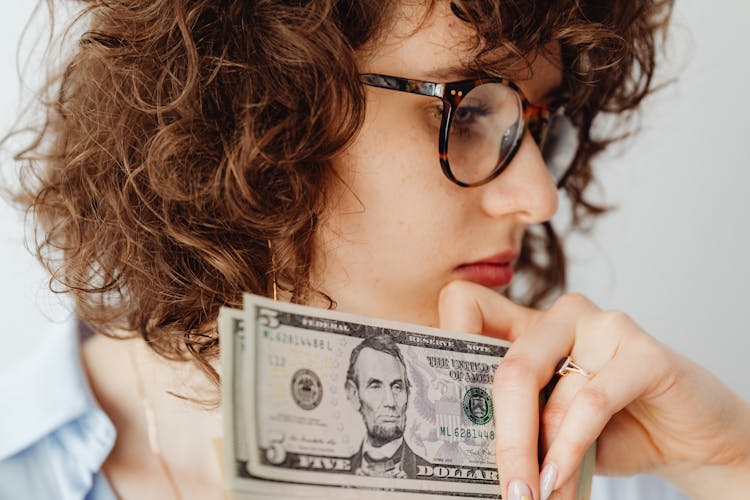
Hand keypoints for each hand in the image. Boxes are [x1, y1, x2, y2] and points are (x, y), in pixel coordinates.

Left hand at [438, 280, 749, 499]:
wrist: (688, 435)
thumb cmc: (610, 428)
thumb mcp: (549, 425)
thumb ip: (515, 421)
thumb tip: (457, 455)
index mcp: (527, 325)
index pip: (465, 306)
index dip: (442, 342)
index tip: (438, 406)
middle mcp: (558, 316)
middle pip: (503, 363)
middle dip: (499, 438)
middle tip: (504, 489)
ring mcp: (601, 324)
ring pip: (538, 381)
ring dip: (535, 454)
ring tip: (533, 497)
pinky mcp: (642, 348)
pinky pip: (589, 398)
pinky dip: (569, 446)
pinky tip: (560, 478)